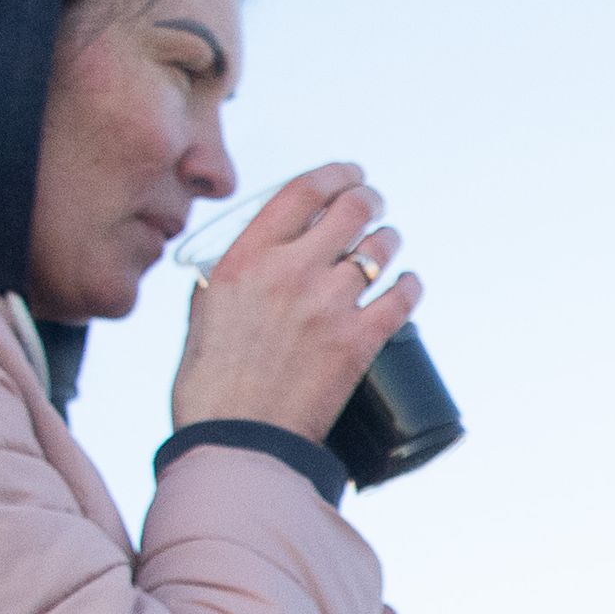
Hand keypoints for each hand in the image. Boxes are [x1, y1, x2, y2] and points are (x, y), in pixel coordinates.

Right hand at [170, 162, 423, 441]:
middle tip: (373, 205)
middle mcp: (290, 271)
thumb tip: (249, 260)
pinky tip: (409, 284)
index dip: (335, 174)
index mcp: (247, 258)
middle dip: (369, 200)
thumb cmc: (210, 386)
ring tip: (387, 245)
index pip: (303, 191)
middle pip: (351, 209)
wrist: (235, 440)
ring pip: (380, 249)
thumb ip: (230, 277)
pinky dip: (410, 286)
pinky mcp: (357, 342)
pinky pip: (402, 298)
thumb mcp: (204, 314)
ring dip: (388, 241)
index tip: (349, 173)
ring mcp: (327, 305)